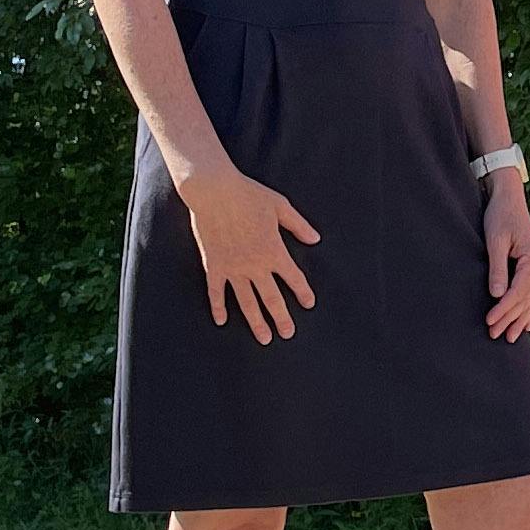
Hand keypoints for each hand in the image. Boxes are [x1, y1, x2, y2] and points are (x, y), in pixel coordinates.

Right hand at [181, 166, 320, 342]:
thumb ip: (299, 225)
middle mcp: (255, 264)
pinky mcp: (214, 266)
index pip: (294, 278)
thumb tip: (315, 240)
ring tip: (265, 338)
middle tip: (288, 334)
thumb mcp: (280, 206)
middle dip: (282, 318)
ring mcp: (233, 268)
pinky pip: (216, 292)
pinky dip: (218, 307)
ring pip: (247, 302)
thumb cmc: (249, 195)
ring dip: (256, 322)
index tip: (309, 304)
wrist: (215, 191)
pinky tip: (222, 321)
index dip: (303, 292)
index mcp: (274, 250)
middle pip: (272, 298)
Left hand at [482, 170, 529, 339]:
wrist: (509, 199)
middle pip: (525, 299)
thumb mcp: (495, 240)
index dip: (503, 309)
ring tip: (509, 338)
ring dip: (520, 319)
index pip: (518, 291)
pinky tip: (527, 326)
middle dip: (509, 318)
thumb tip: (497, 295)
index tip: (489, 321)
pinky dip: (529, 311)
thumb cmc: (500, 216)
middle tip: (493, 335)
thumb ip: (497, 268)